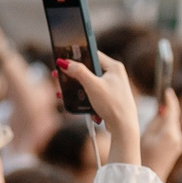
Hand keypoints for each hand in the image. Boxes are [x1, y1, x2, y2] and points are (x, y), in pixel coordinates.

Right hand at [63, 53, 141, 170]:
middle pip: (89, 70)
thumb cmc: (112, 105)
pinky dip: (84, 97)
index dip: (77, 56)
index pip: (92, 54)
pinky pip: (92, 94)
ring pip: (89, 83)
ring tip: (62, 91)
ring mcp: (113, 87)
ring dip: (76, 88)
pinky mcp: (109, 98)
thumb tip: (64, 62)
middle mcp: (115, 75)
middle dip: (73, 75)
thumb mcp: (92, 85)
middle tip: (58, 76)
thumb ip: (78, 72)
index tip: (63, 59)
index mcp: (114, 67)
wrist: (123, 128)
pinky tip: (74, 102)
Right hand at [139, 87, 181, 182]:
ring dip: (165, 120)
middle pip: (173, 118)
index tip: (167, 91)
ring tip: (154, 115)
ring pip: (172, 126)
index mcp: (170, 132)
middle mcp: (178, 137)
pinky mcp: (177, 149)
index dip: (170, 99)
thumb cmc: (143, 157)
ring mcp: (179, 144)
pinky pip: (172, 134)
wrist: (148, 178)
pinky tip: (157, 129)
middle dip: (167, 110)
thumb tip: (162, 110)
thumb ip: (156, 121)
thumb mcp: (146, 135)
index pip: (173, 110)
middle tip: (159, 100)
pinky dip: (166, 129)